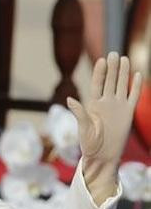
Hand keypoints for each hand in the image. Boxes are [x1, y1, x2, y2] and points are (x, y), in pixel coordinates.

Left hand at [67, 52, 142, 203]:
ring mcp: (118, 107)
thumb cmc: (89, 144)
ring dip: (123, 73)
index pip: (97, 84)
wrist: (102, 156)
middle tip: (114, 53)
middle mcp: (106, 103)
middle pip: (110, 81)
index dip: (99, 72)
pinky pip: (133, 97)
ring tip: (125, 58)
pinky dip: (136, 86)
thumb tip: (70, 99)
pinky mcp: (128, 113)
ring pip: (122, 85)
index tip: (101, 60)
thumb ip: (80, 113)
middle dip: (112, 68)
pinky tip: (138, 74)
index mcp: (93, 105)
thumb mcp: (83, 128)